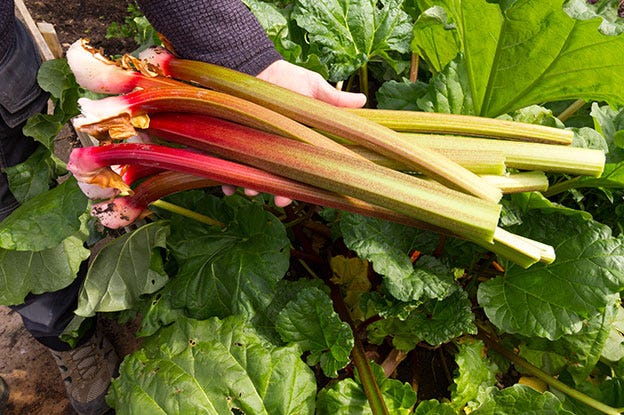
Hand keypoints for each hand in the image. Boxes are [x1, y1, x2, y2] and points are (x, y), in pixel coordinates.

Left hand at [223, 60, 365, 205]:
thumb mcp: (312, 87)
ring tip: (250, 190)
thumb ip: (334, 99)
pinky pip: (226, 168)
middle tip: (280, 199)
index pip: (304, 169)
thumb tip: (363, 100)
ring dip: (253, 188)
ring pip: (254, 177)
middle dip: (279, 191)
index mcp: (297, 142)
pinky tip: (226, 187)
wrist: (252, 67)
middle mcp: (275, 150)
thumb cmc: (285, 78)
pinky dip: (226, 180)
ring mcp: (253, 149)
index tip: (305, 195)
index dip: (305, 184)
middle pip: (279, 179)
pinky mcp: (231, 145)